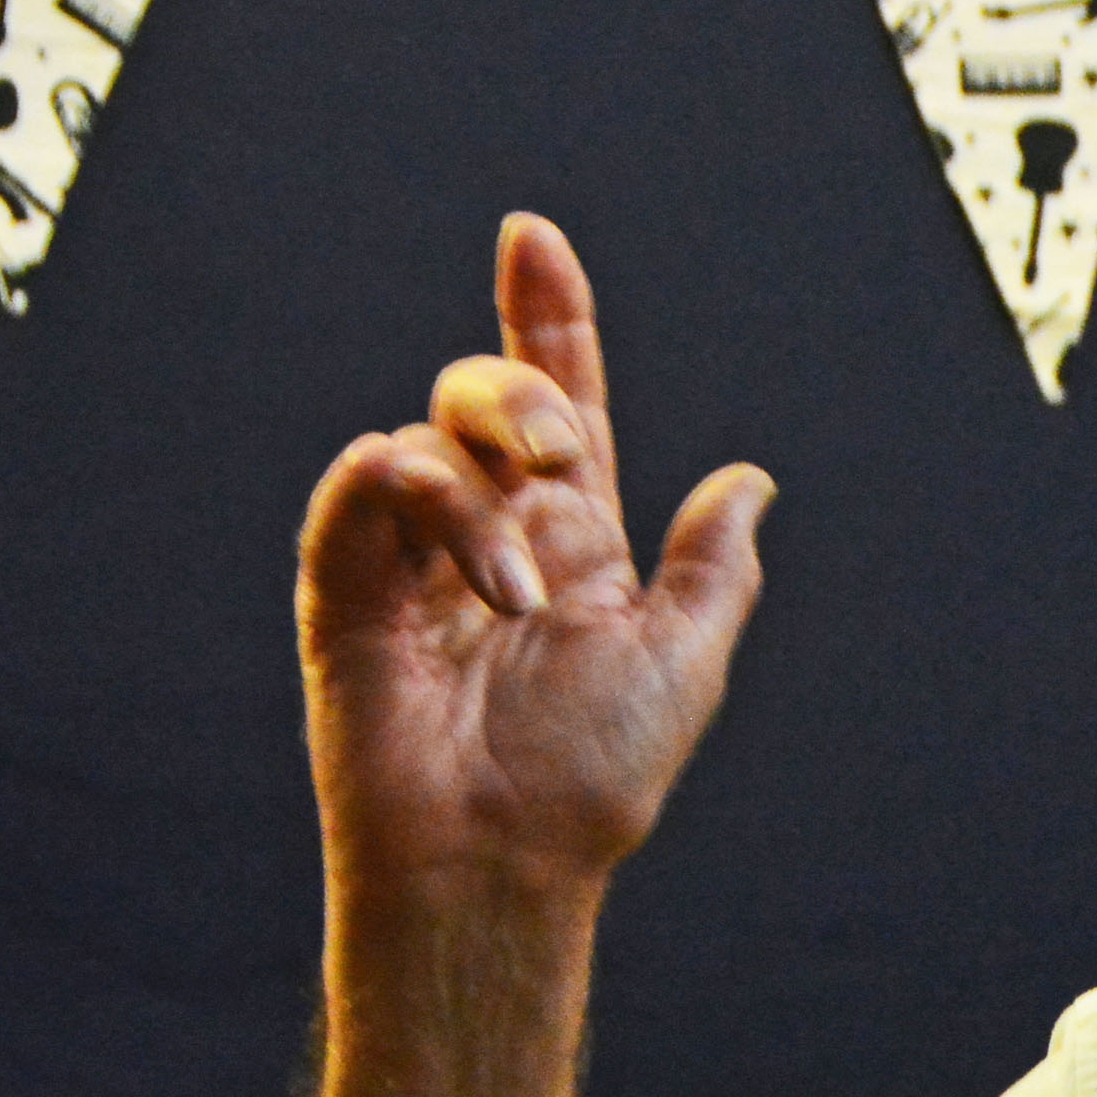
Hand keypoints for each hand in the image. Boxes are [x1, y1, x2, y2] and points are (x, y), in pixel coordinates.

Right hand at [294, 214, 773, 899]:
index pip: (557, 399)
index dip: (547, 320)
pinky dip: (412, 500)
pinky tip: (470, 570)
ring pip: (423, 440)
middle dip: (520, 393)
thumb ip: (715, 570)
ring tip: (518, 595)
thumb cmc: (593, 777)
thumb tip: (751, 483)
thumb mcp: (685, 661)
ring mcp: (408, 558)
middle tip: (561, 455)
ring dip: (482, 498)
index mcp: (570, 538)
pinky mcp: (345, 590)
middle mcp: (486, 532)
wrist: (507, 858)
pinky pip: (357, 491)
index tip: (533, 237)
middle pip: (481, 400)